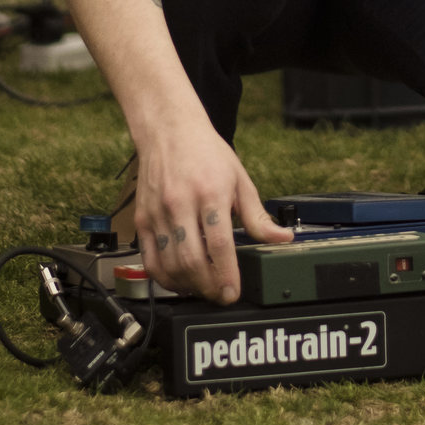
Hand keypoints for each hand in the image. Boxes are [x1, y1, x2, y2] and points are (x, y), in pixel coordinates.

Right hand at [133, 103, 291, 303]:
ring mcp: (158, 213)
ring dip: (188, 286)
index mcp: (211, 192)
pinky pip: (150, 260)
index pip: (219, 245)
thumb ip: (257, 215)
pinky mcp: (142, 219)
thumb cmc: (206, 151)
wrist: (168, 129)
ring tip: (203, 289)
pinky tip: (179, 281)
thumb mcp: (239, 178)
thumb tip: (282, 238)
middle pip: (192, 260)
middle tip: (221, 295)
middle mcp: (181, 203)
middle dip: (209, 287)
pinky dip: (164, 278)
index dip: (227, 274)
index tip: (234, 292)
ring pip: (170, 265)